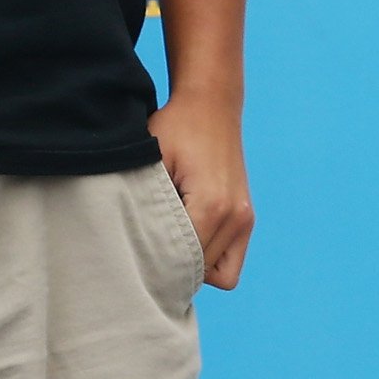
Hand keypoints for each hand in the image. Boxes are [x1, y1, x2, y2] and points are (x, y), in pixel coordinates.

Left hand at [147, 91, 253, 289]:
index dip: (156, 264)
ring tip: (167, 242)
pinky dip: (211, 260)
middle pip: (199, 270)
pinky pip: (232, 263)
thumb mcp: (150, 160)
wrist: (210, 105)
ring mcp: (245, 219)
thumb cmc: (174, 128)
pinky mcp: (246, 217)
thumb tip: (131, 243)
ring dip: (193, 265)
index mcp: (211, 205)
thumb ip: (145, 203)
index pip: (182, 259)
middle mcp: (235, 217)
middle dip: (172, 267)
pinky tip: (187, 240)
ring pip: (220, 274)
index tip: (134, 260)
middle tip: (144, 254)